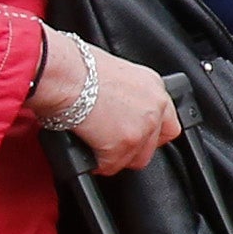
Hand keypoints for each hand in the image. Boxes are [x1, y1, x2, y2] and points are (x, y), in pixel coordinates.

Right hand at [31, 29, 182, 177]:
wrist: (64, 74)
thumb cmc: (78, 66)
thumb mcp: (115, 72)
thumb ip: (127, 94)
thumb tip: (119, 107)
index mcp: (154, 87)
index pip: (168, 122)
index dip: (150, 133)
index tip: (136, 134)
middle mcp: (154, 109)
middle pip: (153, 145)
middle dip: (132, 148)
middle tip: (110, 141)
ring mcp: (140, 130)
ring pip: (134, 159)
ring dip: (114, 157)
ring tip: (95, 143)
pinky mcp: (122, 147)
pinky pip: (110, 166)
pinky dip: (96, 163)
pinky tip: (84, 147)